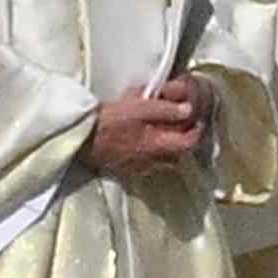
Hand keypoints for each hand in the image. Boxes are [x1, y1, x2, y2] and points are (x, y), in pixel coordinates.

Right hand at [80, 80, 213, 177]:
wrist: (81, 139)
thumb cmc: (109, 122)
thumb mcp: (140, 108)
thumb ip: (166, 109)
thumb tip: (187, 110)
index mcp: (160, 146)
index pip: (190, 142)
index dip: (196, 129)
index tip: (196, 119)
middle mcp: (154, 161)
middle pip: (178, 153)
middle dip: (182, 139)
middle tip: (181, 124)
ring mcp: (140, 168)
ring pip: (164, 160)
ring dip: (167, 147)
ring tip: (163, 133)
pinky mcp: (127, 170)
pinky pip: (148, 164)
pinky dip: (151, 154)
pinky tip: (143, 143)